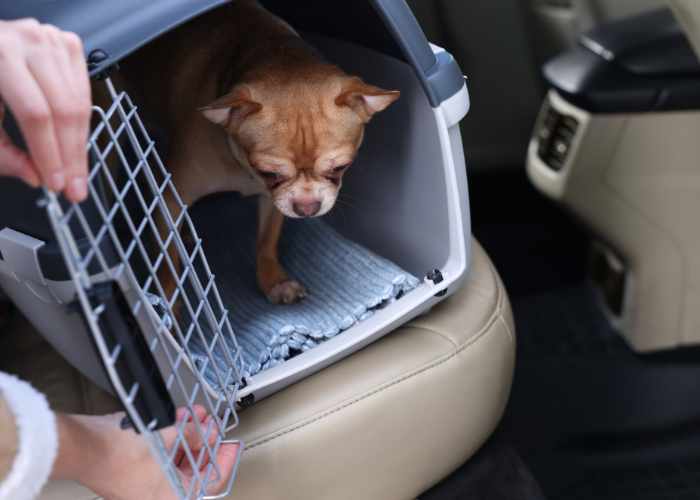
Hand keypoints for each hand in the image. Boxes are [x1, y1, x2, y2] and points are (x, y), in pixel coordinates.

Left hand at [0, 18, 91, 200]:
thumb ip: (2, 152)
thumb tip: (34, 175)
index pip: (36, 114)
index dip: (49, 153)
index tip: (56, 183)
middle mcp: (28, 42)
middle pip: (63, 110)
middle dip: (71, 156)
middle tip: (74, 186)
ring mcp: (51, 41)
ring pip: (79, 103)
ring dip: (80, 144)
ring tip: (76, 172)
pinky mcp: (66, 45)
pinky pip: (85, 92)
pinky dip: (84, 122)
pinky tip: (76, 142)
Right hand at [51, 406, 242, 499]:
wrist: (84, 446)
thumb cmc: (119, 452)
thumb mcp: (170, 435)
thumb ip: (196, 434)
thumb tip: (207, 432)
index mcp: (172, 497)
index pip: (213, 480)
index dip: (227, 457)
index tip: (233, 444)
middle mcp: (157, 497)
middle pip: (194, 469)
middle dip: (204, 440)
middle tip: (211, 425)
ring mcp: (143, 486)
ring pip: (177, 460)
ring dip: (187, 436)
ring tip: (194, 416)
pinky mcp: (131, 474)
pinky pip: (160, 457)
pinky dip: (170, 438)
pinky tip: (176, 420)